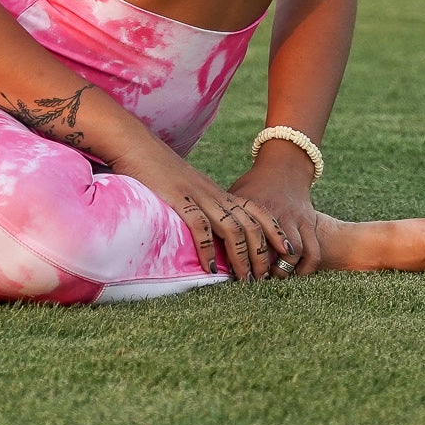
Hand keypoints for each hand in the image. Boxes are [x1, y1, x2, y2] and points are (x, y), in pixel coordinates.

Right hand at [106, 141, 297, 282]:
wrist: (137, 144)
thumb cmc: (160, 170)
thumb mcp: (190, 190)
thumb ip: (203, 208)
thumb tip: (213, 233)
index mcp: (219, 193)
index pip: (258, 212)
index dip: (275, 232)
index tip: (288, 253)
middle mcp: (214, 195)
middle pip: (250, 225)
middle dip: (262, 253)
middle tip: (265, 279)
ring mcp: (197, 196)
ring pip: (232, 228)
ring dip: (241, 257)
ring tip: (245, 280)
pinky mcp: (178, 200)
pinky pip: (200, 227)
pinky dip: (208, 249)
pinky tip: (211, 269)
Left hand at [229, 141, 325, 276]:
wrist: (285, 166)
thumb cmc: (254, 184)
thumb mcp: (236, 194)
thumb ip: (223, 214)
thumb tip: (199, 235)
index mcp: (254, 208)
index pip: (246, 239)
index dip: (241, 260)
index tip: (235, 274)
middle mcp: (276, 214)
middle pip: (272, 249)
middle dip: (264, 270)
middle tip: (255, 280)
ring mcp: (295, 218)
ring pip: (295, 252)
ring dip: (285, 270)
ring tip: (274, 278)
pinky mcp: (310, 222)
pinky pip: (313, 250)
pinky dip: (307, 267)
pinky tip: (297, 275)